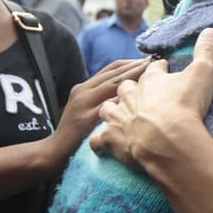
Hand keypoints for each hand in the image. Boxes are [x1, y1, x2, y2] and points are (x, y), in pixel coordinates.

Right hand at [43, 57, 149, 171]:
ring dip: (135, 77)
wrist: (54, 152)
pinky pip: (110, 105)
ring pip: (114, 85)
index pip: (112, 68)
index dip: (132, 62)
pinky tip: (142, 97)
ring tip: (154, 75)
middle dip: (138, 66)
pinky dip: (126, 99)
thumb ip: (103, 99)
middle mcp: (83, 91)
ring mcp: (83, 104)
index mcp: (84, 87)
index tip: (151, 60)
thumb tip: (129, 91)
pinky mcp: (86, 119)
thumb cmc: (76, 133)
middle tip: (158, 62)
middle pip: (115, 73)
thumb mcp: (87, 109)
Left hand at [90, 28, 212, 170]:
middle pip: (125, 86)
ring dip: (111, 109)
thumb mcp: (202, 74)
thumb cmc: (184, 106)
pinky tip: (101, 143)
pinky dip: (100, 141)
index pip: (153, 69)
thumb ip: (205, 53)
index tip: (163, 67)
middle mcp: (130, 95)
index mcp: (150, 79)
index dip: (159, 68)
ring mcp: (118, 117)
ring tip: (118, 113)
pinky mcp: (112, 139)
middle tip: (138, 92)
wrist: (167, 139)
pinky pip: (99, 139)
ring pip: (108, 109)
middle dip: (129, 87)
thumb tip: (211, 30)